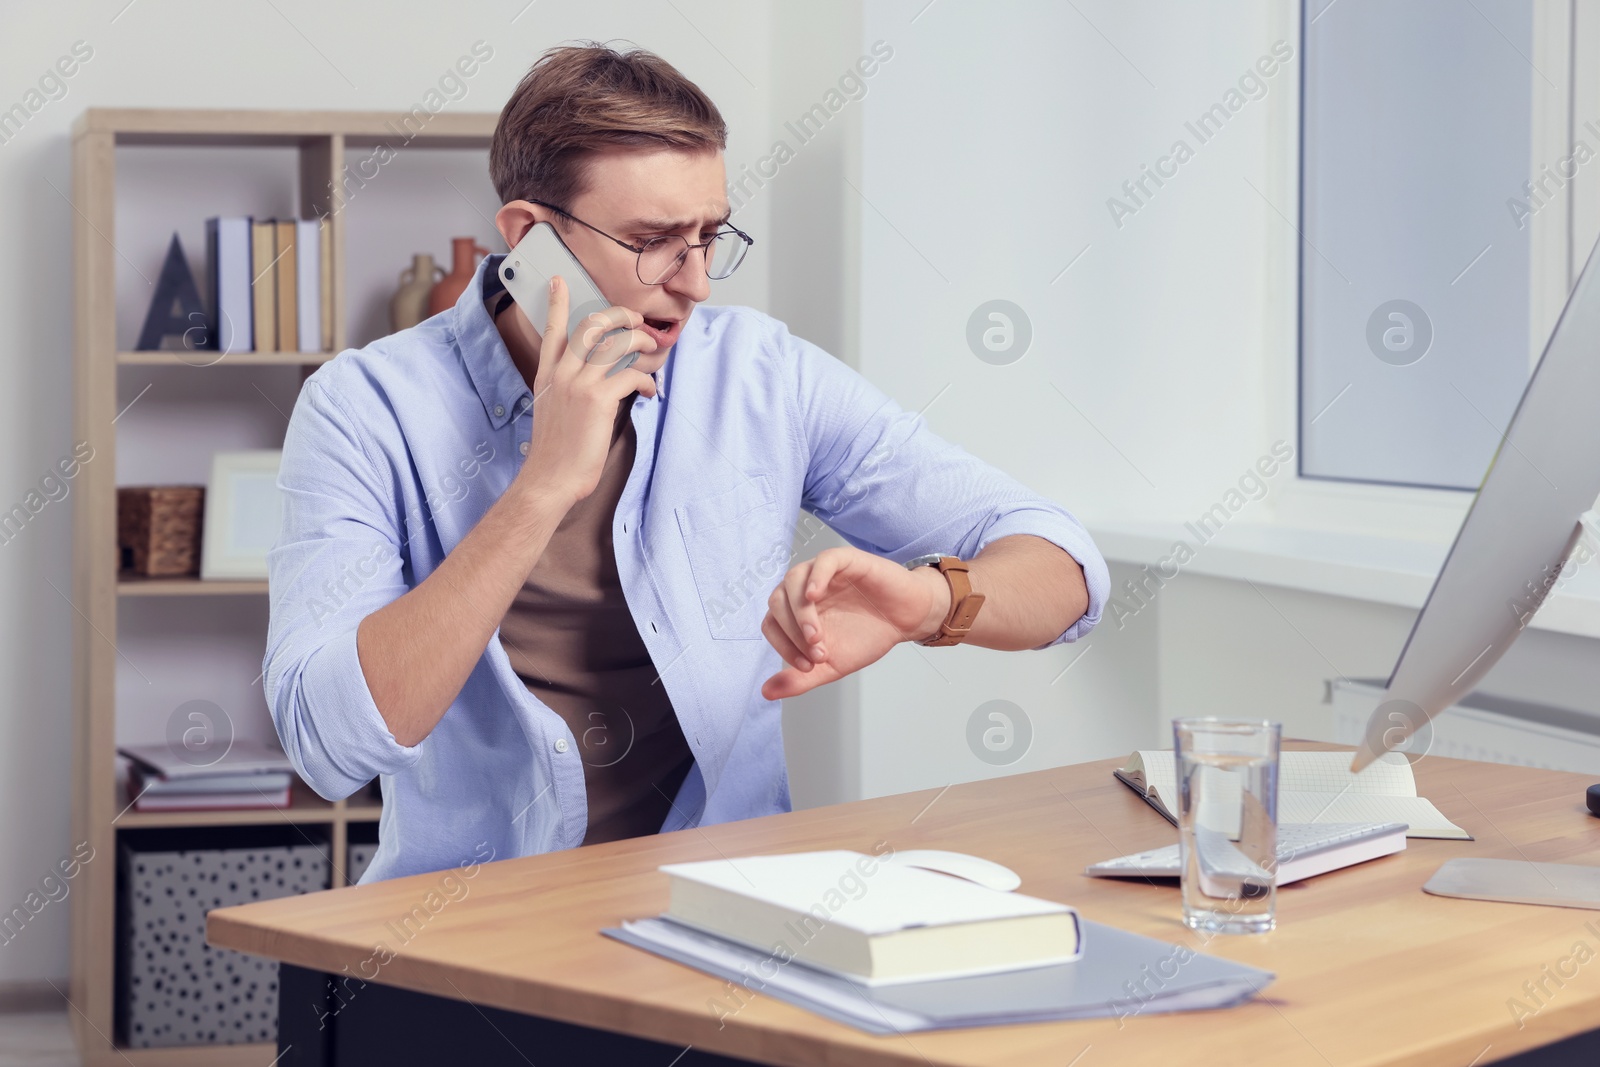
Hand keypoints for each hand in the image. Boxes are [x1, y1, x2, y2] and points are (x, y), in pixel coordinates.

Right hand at [517, 276, 659, 506]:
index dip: (555, 303)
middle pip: (591, 325)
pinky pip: (630, 375)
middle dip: (619, 315)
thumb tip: (602, 378)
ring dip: (640, 343)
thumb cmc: (556, 451)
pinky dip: (646, 380)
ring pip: (615, 343)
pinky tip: (648, 390)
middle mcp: (561, 373)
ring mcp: (578, 384)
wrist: (549, 478)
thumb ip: (570, 387)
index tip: (558, 281)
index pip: (551, 330)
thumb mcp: (553, 409)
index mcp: (547, 375)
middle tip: (636, 321)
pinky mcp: (598, 400)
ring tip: (650, 352)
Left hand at [760, 547, 951, 700]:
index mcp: (795, 612)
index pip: (771, 624)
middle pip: (777, 602)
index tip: (809, 666)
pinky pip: (823, 561)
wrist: (905, 621)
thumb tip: (766, 693)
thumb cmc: (868, 636)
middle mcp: (803, 589)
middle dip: (792, 632)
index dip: (784, 647)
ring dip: (800, 613)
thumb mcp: (831, 666)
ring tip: (817, 636)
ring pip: (793, 581)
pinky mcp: (846, 560)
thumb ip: (799, 678)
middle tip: (818, 651)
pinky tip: (814, 596)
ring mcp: (823, 572)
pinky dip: (814, 577)